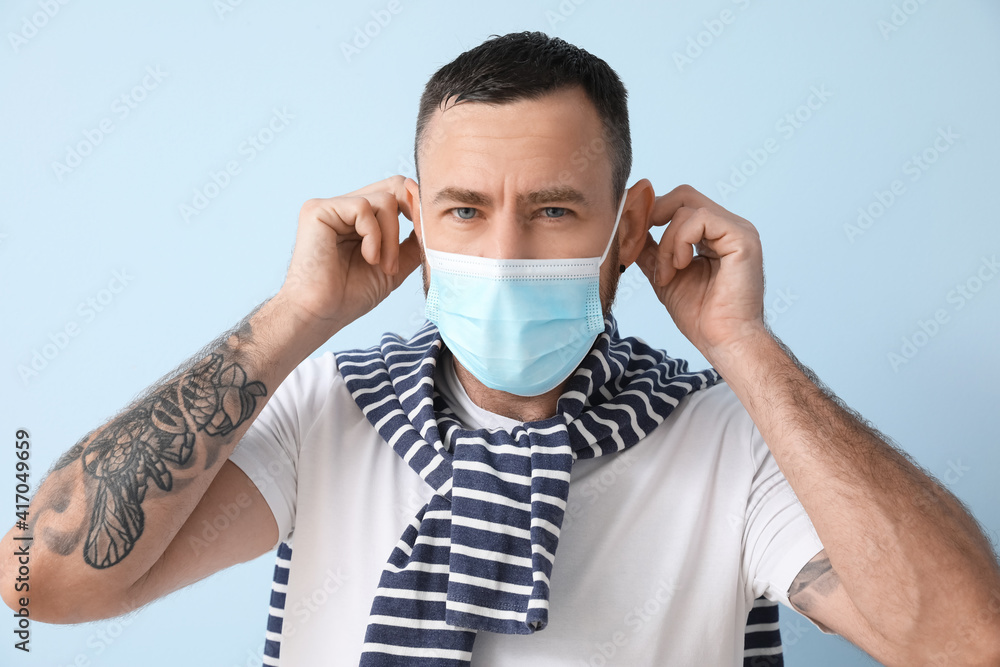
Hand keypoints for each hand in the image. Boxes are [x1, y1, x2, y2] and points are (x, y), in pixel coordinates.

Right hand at [278, 175, 421, 331]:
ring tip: (382, 265)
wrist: (322, 314)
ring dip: (391, 238)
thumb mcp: (394, 266)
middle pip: (393, 186)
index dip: (417, 208)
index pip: (396, 193)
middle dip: (411, 215)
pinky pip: (364, 208)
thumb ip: (411, 242)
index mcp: (359, 219)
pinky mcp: (319, 210)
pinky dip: (374, 236)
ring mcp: (331, 206)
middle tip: (411, 245)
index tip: (425, 234)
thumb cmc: (350, 296)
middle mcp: (345, 207)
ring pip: (384, 200)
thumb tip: (428, 219)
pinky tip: (368, 258)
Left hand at [634, 184, 766, 362]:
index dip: (651, 213)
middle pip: (683, 195)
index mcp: (713, 234)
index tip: (631, 235)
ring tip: (667, 273)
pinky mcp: (742, 237)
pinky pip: (700, 218)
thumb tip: (629, 231)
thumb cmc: (701, 315)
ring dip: (666, 242)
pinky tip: (681, 266)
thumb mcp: (664, 275)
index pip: (678, 203)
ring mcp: (737, 230)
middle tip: (641, 245)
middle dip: (653, 217)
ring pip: (687, 207)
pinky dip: (680, 242)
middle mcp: (727, 227)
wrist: (722, 340)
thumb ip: (651, 251)